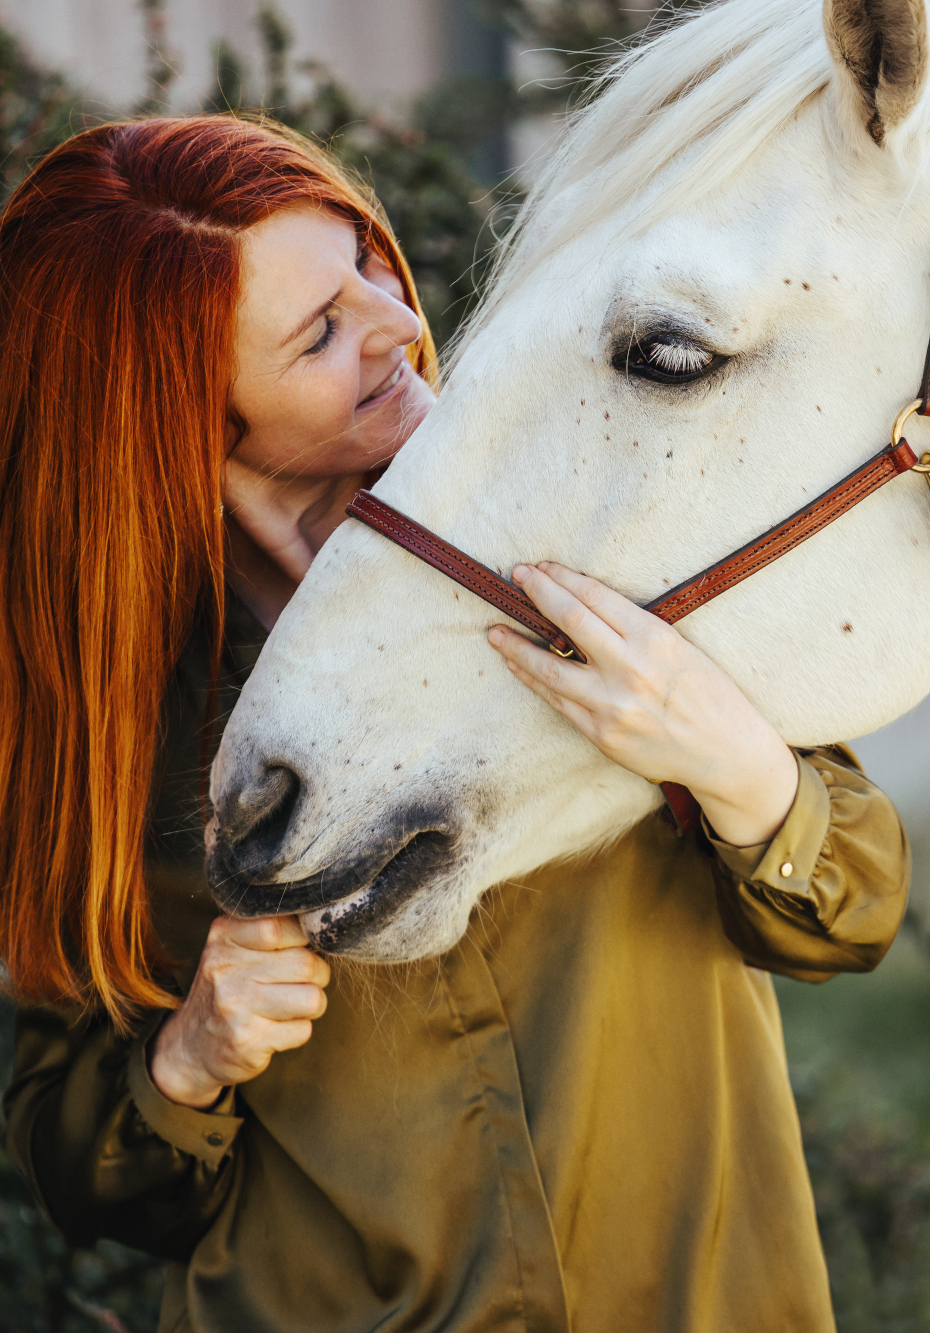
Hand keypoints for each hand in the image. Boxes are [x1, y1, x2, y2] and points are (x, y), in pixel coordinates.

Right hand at [150, 915, 329, 1108]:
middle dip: (317, 975)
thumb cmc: (227, 992)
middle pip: (306, 963)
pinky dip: (297, 1031)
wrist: (190, 1048)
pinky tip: (275, 1029)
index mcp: (223, 936)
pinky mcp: (248, 1040)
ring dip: (311, 1005)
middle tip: (301, 983)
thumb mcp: (232, 949)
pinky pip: (303, 1030)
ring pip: (312, 998)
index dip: (303, 938)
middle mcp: (225, 968)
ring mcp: (235, 1005)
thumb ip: (269, 929)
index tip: (300, 948)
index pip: (281, 925)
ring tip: (290, 1006)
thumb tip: (319, 920)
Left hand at [487, 562, 798, 847]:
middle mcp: (629, 668)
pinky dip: (532, 680)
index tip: (541, 567)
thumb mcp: (681, 648)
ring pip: (550, 666)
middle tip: (515, 577)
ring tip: (495, 632)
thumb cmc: (710, 695)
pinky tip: (517, 666)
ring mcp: (611, 704)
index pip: (595, 597)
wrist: (727, 753)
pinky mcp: (601, 733)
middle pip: (569, 620)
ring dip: (516, 646)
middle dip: (537, 593)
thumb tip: (584, 608)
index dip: (563, 578)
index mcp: (655, 638)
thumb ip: (635, 631)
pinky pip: (557, 701)